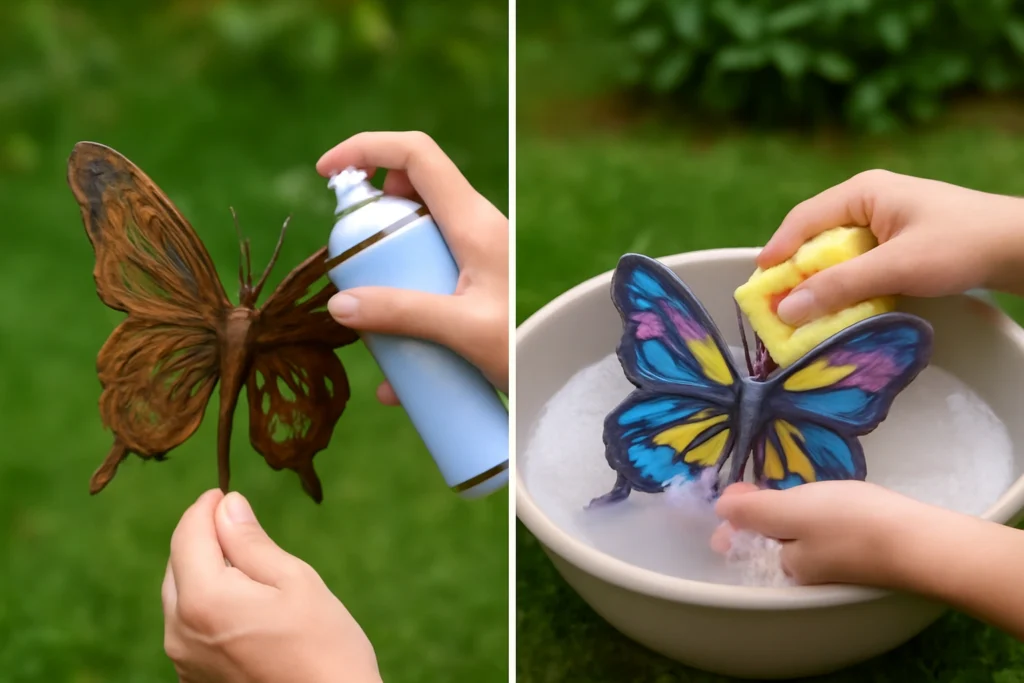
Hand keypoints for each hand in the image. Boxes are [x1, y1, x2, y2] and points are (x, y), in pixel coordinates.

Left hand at [162, 490, 381, 682]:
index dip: (206, 507)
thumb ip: (250, 541)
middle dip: (202, 538)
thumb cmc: (323, 644)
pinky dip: (206, 602)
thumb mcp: (294, 579)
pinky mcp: (192, 677)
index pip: (188, 534)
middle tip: (239, 525)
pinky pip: (188, 625)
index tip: (226, 493)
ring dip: (203, 570)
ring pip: (179, 594)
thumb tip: (226, 505)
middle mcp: (180, 630)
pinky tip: (243, 603)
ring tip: (247, 565)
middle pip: (177, 563)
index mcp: (204, 599)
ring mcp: (183, 659)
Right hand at [317, 131, 508, 403]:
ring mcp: (473, 252)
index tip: (326, 172)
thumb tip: (338, 304)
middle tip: (349, 263)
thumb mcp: (462, 331)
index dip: (366, 148)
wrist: (552, 378)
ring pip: (413, 236)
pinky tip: (393, 374)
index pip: (416, 154)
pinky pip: (425, 276)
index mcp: (473, 222)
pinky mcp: (472, 281)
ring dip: (382, 269)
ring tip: (369, 320)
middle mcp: (474, 226)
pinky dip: (400, 309)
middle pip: (409, 192)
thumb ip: (402, 313)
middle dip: (369, 220)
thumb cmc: (522, 350)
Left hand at [711, 481, 955, 586]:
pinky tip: (827, 503)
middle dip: (760, 519)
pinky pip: (827, 536)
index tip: (739, 489)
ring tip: (786, 492)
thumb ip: (754, 511)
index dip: (736, 518)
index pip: (745, 544)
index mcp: (784, 566)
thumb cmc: (850, 523)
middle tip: (755, 488)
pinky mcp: (863, 556)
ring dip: (788, 518)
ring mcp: (836, 567)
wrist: (922, 543)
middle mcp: (807, 574)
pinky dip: (818, 520)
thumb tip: (721, 509)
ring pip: (799, 539)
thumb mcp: (792, 510)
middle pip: (771, 542)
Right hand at [760, 169, 1023, 324]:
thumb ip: (839, 287)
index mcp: (863, 192)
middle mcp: (868, 201)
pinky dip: (846, 284)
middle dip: (796, 271)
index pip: (803, 220)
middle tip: (778, 304)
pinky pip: (858, 262)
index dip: (777, 252)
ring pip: (836, 252)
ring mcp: (885, 221)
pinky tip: (843, 305)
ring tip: (805, 310)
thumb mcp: (895, 267)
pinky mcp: (898, 241)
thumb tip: (787, 309)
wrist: (1021, 247)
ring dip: (822, 281)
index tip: (759, 285)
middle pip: (816, 236)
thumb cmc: (961, 245)